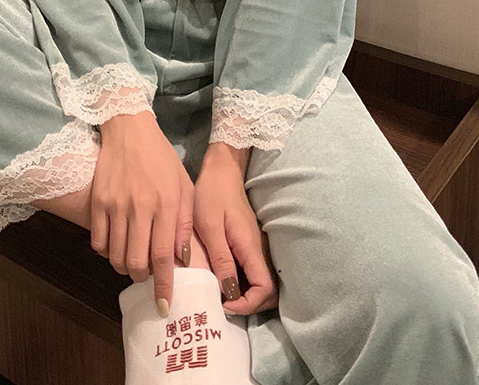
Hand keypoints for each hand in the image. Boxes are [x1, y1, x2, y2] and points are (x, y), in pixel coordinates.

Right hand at [90, 110, 194, 312]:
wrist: (129, 130)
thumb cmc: (161, 158)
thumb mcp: (184, 186)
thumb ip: (185, 222)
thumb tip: (182, 258)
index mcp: (166, 203)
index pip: (164, 255)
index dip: (164, 284)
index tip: (164, 305)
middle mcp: (139, 207)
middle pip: (136, 262)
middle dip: (142, 279)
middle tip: (147, 277)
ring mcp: (115, 205)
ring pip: (116, 256)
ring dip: (125, 267)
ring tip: (133, 261)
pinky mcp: (97, 202)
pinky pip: (98, 243)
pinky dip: (107, 253)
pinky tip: (117, 245)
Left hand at [193, 142, 277, 314]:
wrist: (221, 171)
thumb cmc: (212, 194)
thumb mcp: (209, 226)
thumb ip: (220, 258)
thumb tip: (228, 292)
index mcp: (250, 247)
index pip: (265, 288)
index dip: (248, 303)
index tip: (224, 304)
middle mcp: (258, 250)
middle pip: (268, 290)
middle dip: (249, 305)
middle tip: (222, 306)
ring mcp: (255, 247)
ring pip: (261, 283)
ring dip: (245, 296)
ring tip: (220, 298)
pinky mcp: (248, 244)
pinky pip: (251, 272)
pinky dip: (242, 284)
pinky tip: (221, 282)